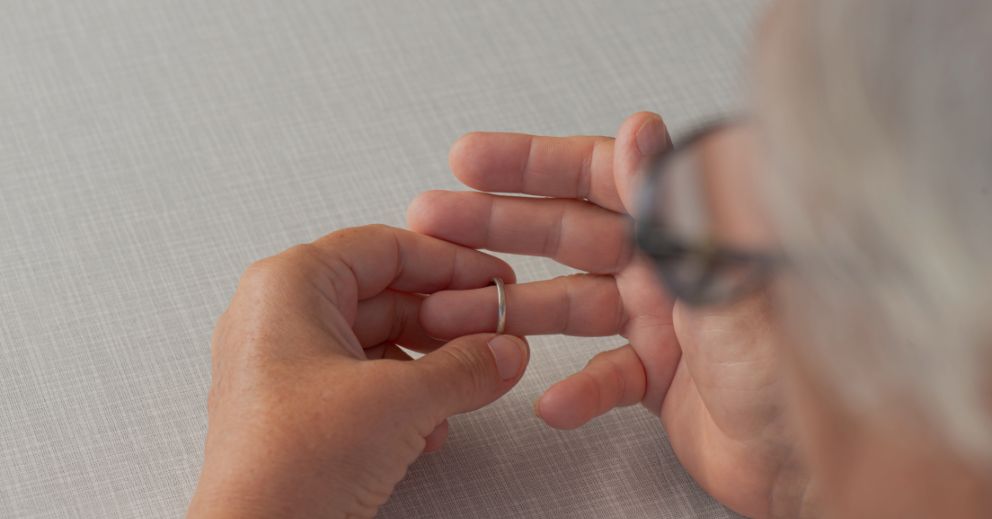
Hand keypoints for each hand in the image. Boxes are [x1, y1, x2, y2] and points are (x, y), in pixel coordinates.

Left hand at [187, 225, 529, 518]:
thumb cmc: (288, 464)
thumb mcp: (400, 402)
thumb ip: (465, 367)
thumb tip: (503, 350)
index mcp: (289, 285)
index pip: (385, 247)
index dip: (451, 262)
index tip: (494, 280)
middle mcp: (280, 317)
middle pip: (385, 294)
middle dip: (446, 320)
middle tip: (493, 334)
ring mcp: (285, 365)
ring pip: (378, 342)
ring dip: (431, 365)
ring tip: (472, 382)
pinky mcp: (297, 410)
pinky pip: (363, 383)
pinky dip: (405, 398)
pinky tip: (432, 426)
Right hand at [407, 113, 809, 517]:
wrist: (817, 464)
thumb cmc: (794, 368)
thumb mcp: (726, 275)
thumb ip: (675, 206)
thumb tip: (640, 131)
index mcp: (687, 229)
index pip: (600, 177)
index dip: (532, 164)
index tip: (473, 161)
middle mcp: (670, 268)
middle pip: (569, 234)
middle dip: (497, 225)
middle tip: (436, 219)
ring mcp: (660, 323)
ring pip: (569, 304)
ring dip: (512, 309)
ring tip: (454, 311)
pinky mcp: (658, 377)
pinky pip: (601, 376)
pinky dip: (573, 389)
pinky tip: (550, 400)